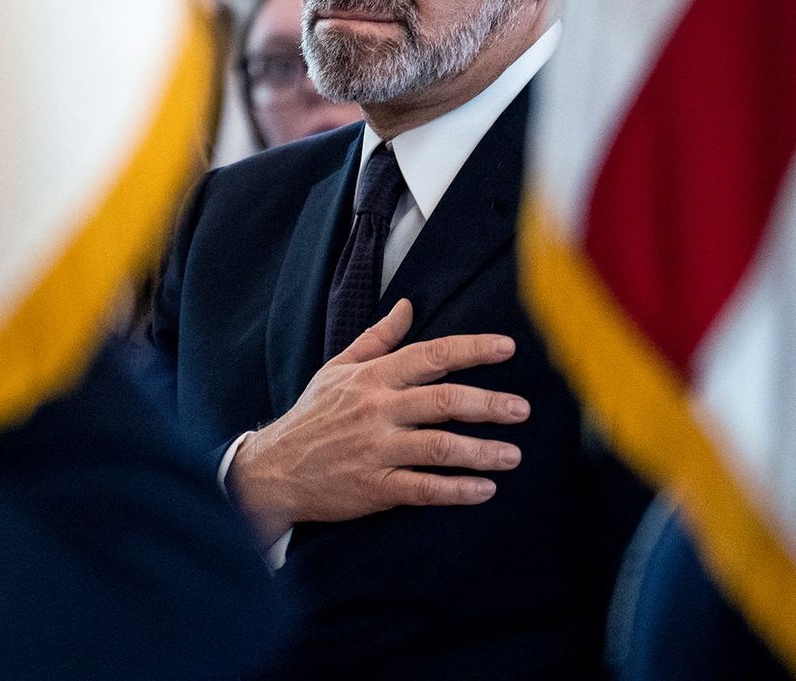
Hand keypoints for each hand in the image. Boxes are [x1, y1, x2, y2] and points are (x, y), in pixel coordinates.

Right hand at [227, 299, 529, 544]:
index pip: (430, 355)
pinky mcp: (374, 487)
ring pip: (438, 447)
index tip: (508, 347)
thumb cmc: (313, 415)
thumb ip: (378, 338)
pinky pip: (422, 489)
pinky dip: (456, 490)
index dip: (472, 349)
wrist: (273, 469)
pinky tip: (484, 489)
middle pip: (443, 400)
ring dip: (480, 451)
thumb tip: (407, 305)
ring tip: (513, 454)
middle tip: (522, 408)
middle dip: (487, 404)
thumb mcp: (339, 368)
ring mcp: (376, 450)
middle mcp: (378, 410)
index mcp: (373, 377)